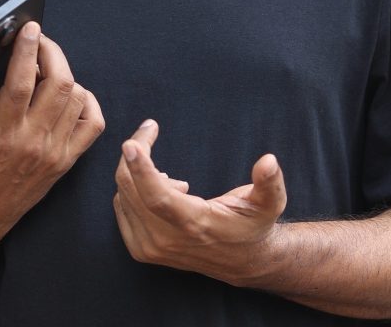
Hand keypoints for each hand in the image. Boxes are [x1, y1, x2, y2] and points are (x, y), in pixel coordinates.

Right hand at [0, 23, 103, 257]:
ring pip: (76, 99)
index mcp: (1, 136)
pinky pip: (92, 125)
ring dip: (65, 73)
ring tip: (45, 64)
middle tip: (38, 39)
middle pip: (59, 84)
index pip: (22, 83)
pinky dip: (87, 101)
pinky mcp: (64, 162)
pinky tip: (68, 92)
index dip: (28, 50)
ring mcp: (54, 153)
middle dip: (52, 52)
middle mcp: (33, 142)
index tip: (29, 27)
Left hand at [113, 120, 286, 287]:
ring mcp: (151, 247)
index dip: (141, 169)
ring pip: (123, 195)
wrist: (242, 261)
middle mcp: (166, 239)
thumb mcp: (269, 204)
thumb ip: (269, 183)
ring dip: (137, 171)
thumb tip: (269, 161)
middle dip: (135, 151)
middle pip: (131, 189)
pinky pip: (121, 206)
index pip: (157, 197)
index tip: (131, 142)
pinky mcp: (140, 249)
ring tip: (172, 177)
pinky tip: (162, 188)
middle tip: (150, 129)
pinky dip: (132, 188)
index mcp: (193, 224)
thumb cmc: (253, 225)